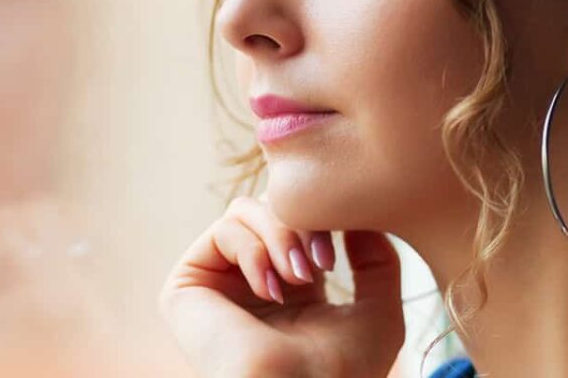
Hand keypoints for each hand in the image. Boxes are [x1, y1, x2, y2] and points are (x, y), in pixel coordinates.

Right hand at [160, 196, 403, 377]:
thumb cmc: (341, 371)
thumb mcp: (378, 313)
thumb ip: (379, 261)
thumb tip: (357, 219)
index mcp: (291, 286)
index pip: (300, 219)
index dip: (327, 218)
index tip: (352, 236)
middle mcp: (251, 279)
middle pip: (272, 206)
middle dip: (304, 223)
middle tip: (322, 261)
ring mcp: (219, 280)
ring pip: (247, 210)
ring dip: (281, 235)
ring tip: (299, 277)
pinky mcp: (188, 284)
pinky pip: (224, 230)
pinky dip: (254, 251)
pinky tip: (270, 291)